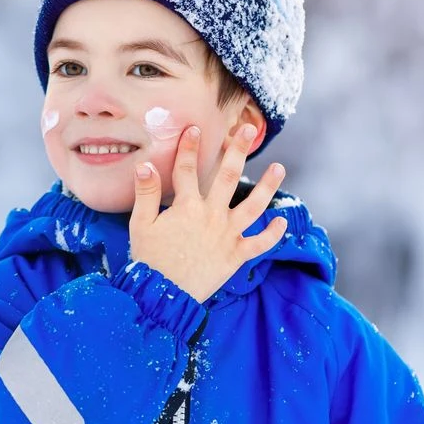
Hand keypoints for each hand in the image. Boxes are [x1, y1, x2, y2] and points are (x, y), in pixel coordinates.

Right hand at [129, 124, 286, 302]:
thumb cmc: (150, 260)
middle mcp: (211, 216)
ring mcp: (227, 235)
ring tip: (280, 168)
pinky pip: (260, 244)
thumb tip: (145, 165)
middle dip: (238, 151)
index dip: (189, 148)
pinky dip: (273, 234)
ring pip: (253, 206)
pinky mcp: (236, 256)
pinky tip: (282, 221)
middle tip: (248, 130)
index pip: (187, 169)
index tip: (194, 128)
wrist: (164, 295)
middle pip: (227, 177)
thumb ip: (146, 194)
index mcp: (186, 207)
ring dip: (268, 186)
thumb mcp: (141, 225)